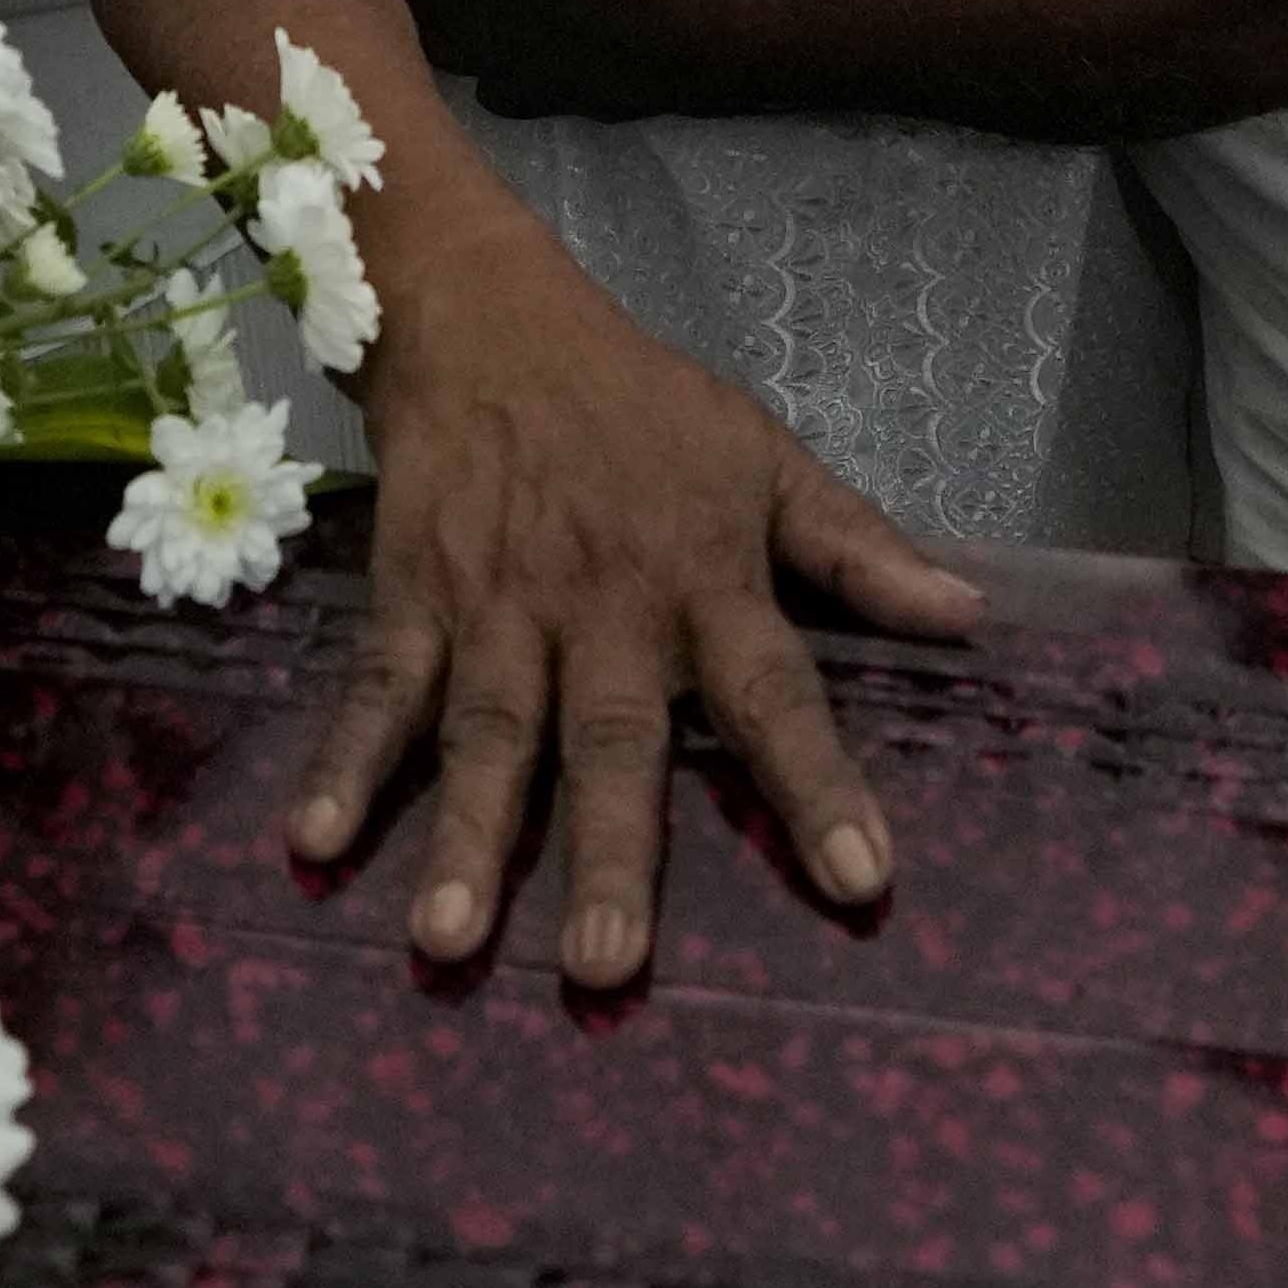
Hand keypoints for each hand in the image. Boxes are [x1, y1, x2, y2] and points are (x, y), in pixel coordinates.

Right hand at [292, 206, 983, 986]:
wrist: (488, 317)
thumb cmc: (642, 407)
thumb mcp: (767, 456)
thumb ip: (859, 548)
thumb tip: (970, 617)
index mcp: (704, 577)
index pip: (777, 691)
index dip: (820, 784)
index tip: (862, 879)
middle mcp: (602, 606)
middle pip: (612, 741)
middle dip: (609, 856)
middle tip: (607, 971)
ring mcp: (497, 606)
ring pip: (487, 734)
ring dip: (467, 837)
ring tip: (451, 942)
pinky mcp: (411, 596)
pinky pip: (377, 688)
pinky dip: (344, 761)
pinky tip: (316, 841)